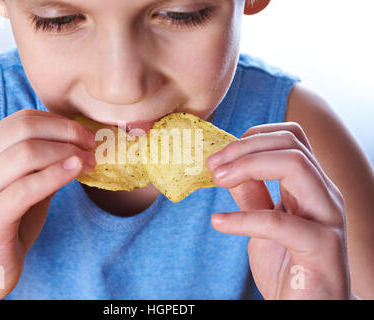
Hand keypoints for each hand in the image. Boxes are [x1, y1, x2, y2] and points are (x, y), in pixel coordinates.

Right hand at [0, 109, 95, 298]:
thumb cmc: (6, 222)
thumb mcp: (26, 185)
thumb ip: (44, 164)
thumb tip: (80, 145)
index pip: (24, 119)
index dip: (61, 123)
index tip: (87, 135)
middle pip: (25, 129)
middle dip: (67, 133)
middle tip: (93, 145)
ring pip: (26, 154)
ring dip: (66, 153)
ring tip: (90, 162)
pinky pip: (27, 188)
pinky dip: (56, 175)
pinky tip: (76, 172)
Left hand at [207, 122, 350, 298]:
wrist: (309, 309)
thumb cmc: (288, 266)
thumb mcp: (261, 223)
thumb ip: (251, 193)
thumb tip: (227, 167)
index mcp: (310, 185)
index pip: (290, 137)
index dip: (252, 137)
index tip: (220, 156)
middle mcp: (323, 194)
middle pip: (291, 143)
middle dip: (244, 147)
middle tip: (212, 166)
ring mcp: (326, 218)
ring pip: (295, 165)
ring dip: (247, 167)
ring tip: (217, 181)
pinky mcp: (321, 248)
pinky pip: (280, 222)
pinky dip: (243, 218)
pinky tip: (219, 222)